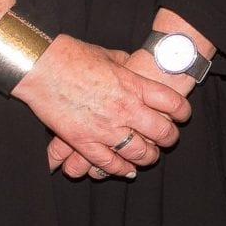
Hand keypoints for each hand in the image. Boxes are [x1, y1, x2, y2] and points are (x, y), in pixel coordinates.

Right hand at [13, 36, 190, 179]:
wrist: (42, 66)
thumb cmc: (75, 56)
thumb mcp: (111, 56)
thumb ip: (128, 66)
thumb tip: (136, 66)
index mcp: (134, 85)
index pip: (172, 103)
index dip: (183, 113)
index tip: (182, 117)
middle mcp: (125, 108)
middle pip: (161, 131)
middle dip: (169, 138)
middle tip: (168, 139)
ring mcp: (105, 127)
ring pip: (138, 152)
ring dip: (148, 156)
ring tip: (149, 156)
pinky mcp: (83, 141)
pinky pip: (108, 162)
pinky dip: (120, 168)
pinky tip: (127, 169)